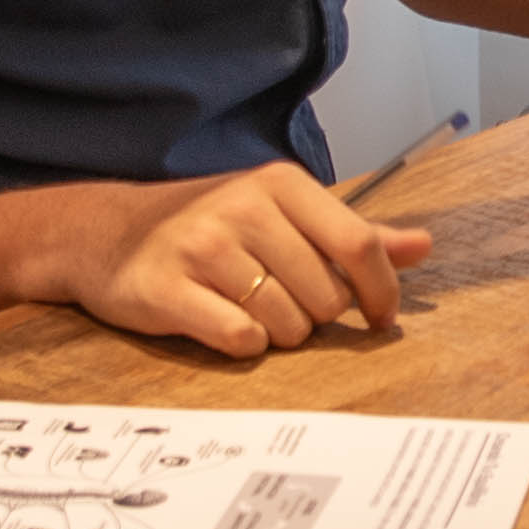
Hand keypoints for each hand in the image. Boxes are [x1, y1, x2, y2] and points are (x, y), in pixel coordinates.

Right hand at [46, 163, 430, 359]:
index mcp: (280, 184)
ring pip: (286, 324)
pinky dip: (241, 344)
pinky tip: (222, 323)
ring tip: (247, 308)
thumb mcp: (281, 215)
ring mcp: (203, 246)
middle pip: (326, 297)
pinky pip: (240, 339)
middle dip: (314, 317)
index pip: (359, 245)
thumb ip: (352, 234)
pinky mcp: (168, 288)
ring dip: (277, 333)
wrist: (105, 233)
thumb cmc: (207, 227)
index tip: (380, 319)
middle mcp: (243, 207)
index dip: (381, 293)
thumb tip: (423, 246)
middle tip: (281, 303)